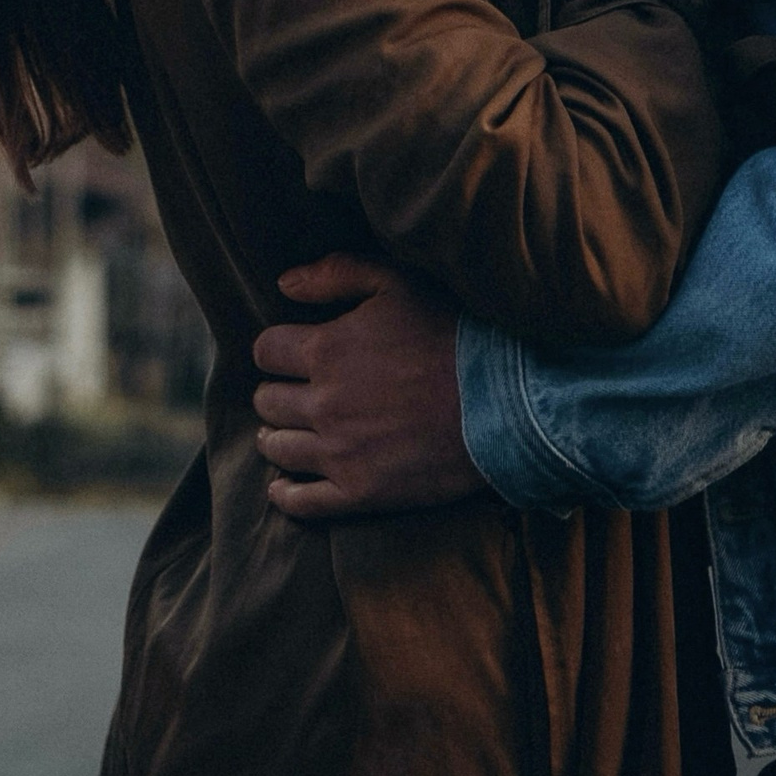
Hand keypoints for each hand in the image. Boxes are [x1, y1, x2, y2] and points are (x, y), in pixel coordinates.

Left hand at [251, 257, 486, 521]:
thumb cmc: (456, 336)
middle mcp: (324, 403)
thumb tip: (284, 284)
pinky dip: (285, 494)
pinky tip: (283, 486)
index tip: (290, 354)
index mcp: (327, 350)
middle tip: (295, 392)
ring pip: (278, 448)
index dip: (277, 349)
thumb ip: (337, 274)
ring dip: (277, 437)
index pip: (266, 351)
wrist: (509, 403)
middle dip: (278, 392)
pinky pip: (301, 502)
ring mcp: (340, 452)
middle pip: (268, 401)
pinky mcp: (360, 493)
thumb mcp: (400, 284)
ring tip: (289, 432)